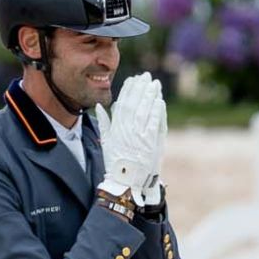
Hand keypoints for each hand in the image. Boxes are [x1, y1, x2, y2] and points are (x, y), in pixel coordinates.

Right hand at [93, 73, 166, 206]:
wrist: (126, 182)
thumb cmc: (116, 162)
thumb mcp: (106, 142)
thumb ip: (104, 123)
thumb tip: (99, 106)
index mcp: (116, 128)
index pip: (122, 103)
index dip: (128, 90)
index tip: (133, 79)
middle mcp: (127, 130)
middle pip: (135, 103)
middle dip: (140, 88)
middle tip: (146, 76)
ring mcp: (140, 136)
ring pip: (145, 110)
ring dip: (150, 95)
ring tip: (154, 84)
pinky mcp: (151, 143)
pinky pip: (155, 123)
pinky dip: (157, 111)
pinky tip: (159, 101)